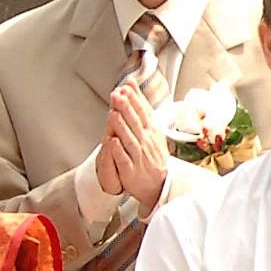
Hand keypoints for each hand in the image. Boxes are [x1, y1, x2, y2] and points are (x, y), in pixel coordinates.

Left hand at [99, 82, 169, 210]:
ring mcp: (139, 157)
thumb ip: (141, 109)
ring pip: (130, 140)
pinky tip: (112, 141)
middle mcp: (146, 143)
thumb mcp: (152, 130)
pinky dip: (118, 150)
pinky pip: (124, 159)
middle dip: (127, 109)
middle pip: (136, 123)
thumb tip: (132, 86)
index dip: (135, 100)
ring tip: (113, 114)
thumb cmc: (152, 154)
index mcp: (152, 132)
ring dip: (121, 127)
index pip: (144, 113)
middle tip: (118, 95)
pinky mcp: (130, 171)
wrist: (159, 184)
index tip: (127, 87)